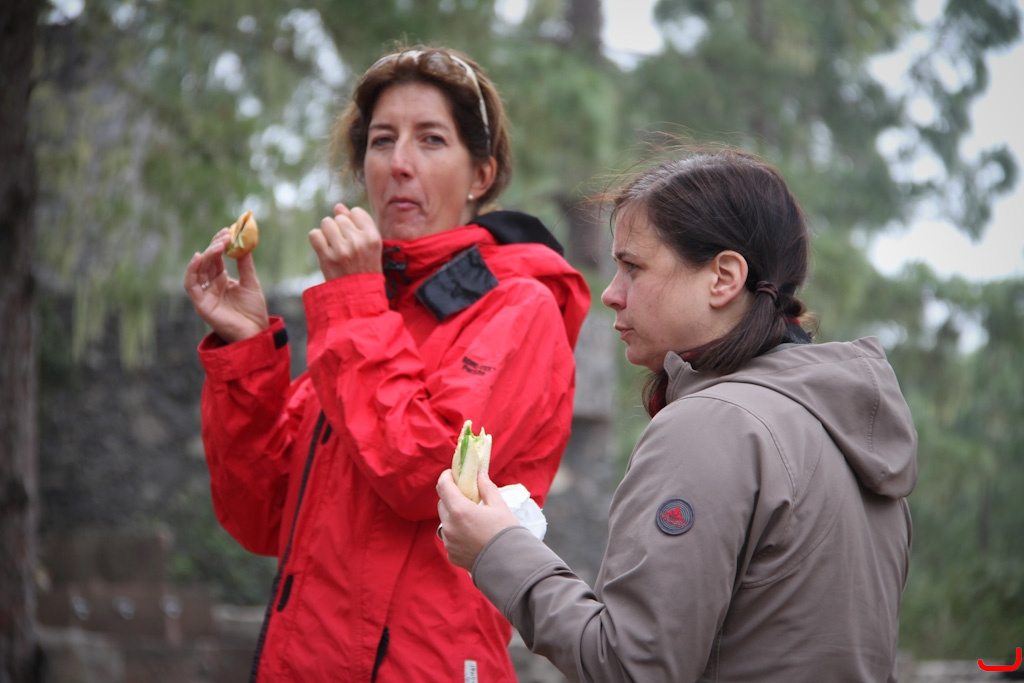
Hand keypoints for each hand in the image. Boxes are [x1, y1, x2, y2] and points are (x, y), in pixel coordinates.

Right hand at [184, 228, 269, 342]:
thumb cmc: (253, 311)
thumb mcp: (251, 283)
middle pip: (206, 261)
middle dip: (215, 246)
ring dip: (207, 255)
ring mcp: (204, 295)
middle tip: (226, 235)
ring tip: (219, 244)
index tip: (228, 230)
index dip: (220, 244)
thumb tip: (243, 243)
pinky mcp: (201, 305)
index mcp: (221, 280)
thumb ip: (245, 264)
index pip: (216, 258)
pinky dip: (192, 270)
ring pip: (198, 270)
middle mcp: (210, 286)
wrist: (256, 333)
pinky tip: (198, 257)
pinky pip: (191, 285)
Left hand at [309, 203, 381, 279]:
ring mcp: (342, 250)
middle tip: (344, 245)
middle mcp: (358, 242)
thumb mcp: (369, 246)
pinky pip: (315, 234)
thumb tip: (338, 206)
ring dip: (327, 232)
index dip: (353, 222)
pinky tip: (324, 248)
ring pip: (326, 223)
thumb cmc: (364, 268)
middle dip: (339, 228)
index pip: (356, 212)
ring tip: (334, 245)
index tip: (354, 235)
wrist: (358, 296)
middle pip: (339, 218)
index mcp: (373, 237)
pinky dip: (317, 239)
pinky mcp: (327, 258)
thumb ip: (356, 224)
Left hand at [436, 468, 518, 570]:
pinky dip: (456, 532)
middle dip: (451, 496)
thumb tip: (479, 474)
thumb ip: (486, 487)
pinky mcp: (452, 555)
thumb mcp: (499, 506)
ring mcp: (449, 542)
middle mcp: (450, 526)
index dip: (447, 477)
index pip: (443, 486)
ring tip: (471, 517)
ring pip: (445, 521)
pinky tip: (472, 534)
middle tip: (465, 494)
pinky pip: (450, 537)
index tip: (453, 474)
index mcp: (460, 511)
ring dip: (453, 515)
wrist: (510, 565)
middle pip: (442, 503)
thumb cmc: (506, 533)